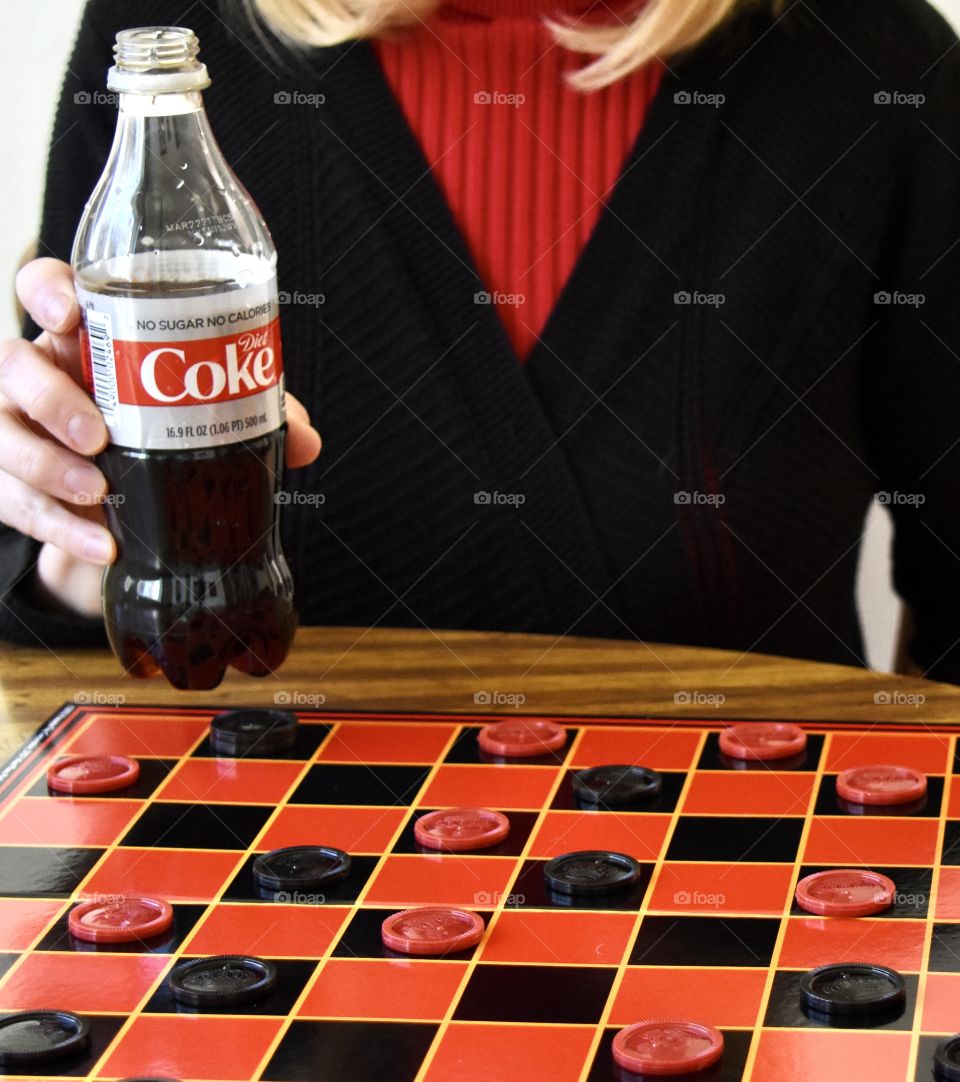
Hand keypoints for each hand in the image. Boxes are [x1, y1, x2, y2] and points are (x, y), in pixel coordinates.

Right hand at [2, 257, 320, 613]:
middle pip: (12, 365)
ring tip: (98, 492)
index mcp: (82, 340)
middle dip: (51, 399)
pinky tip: (99, 543)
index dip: (46, 290)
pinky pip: (11, 502)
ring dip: (46, 465)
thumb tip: (306, 442)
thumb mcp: (208, 417)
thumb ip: (252, 418)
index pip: (42, 289)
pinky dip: (56, 527)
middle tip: (99, 435)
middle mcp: (36, 376)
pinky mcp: (8, 485)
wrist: (121, 503)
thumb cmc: (159, 431)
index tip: (69, 313)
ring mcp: (13, 429)